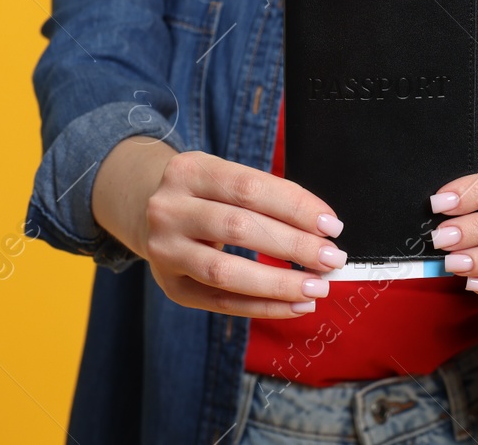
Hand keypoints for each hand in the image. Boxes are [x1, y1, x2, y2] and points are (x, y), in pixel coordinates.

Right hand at [139, 149, 348, 318]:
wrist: (146, 212)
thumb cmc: (204, 195)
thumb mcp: (224, 178)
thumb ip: (267, 198)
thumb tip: (322, 229)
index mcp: (189, 171)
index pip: (250, 187)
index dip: (295, 206)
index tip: (331, 225)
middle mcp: (169, 209)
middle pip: (239, 228)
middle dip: (293, 246)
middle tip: (331, 259)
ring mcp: (165, 249)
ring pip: (226, 272)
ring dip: (279, 284)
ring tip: (316, 288)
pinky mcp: (170, 285)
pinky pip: (221, 302)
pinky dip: (263, 307)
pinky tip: (294, 305)